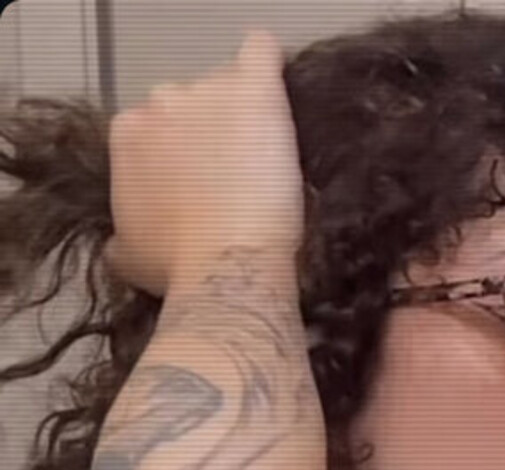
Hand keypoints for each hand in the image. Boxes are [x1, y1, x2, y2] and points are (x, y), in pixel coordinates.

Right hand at [104, 27, 304, 298]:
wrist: (225, 270)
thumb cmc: (178, 270)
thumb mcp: (128, 257)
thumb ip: (121, 233)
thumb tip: (119, 240)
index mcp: (128, 136)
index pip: (152, 127)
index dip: (178, 155)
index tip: (198, 182)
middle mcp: (159, 103)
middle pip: (188, 103)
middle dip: (208, 133)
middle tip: (232, 177)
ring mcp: (207, 92)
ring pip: (227, 86)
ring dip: (240, 115)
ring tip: (261, 161)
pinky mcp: (254, 91)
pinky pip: (261, 53)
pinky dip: (266, 64)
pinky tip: (274, 88)